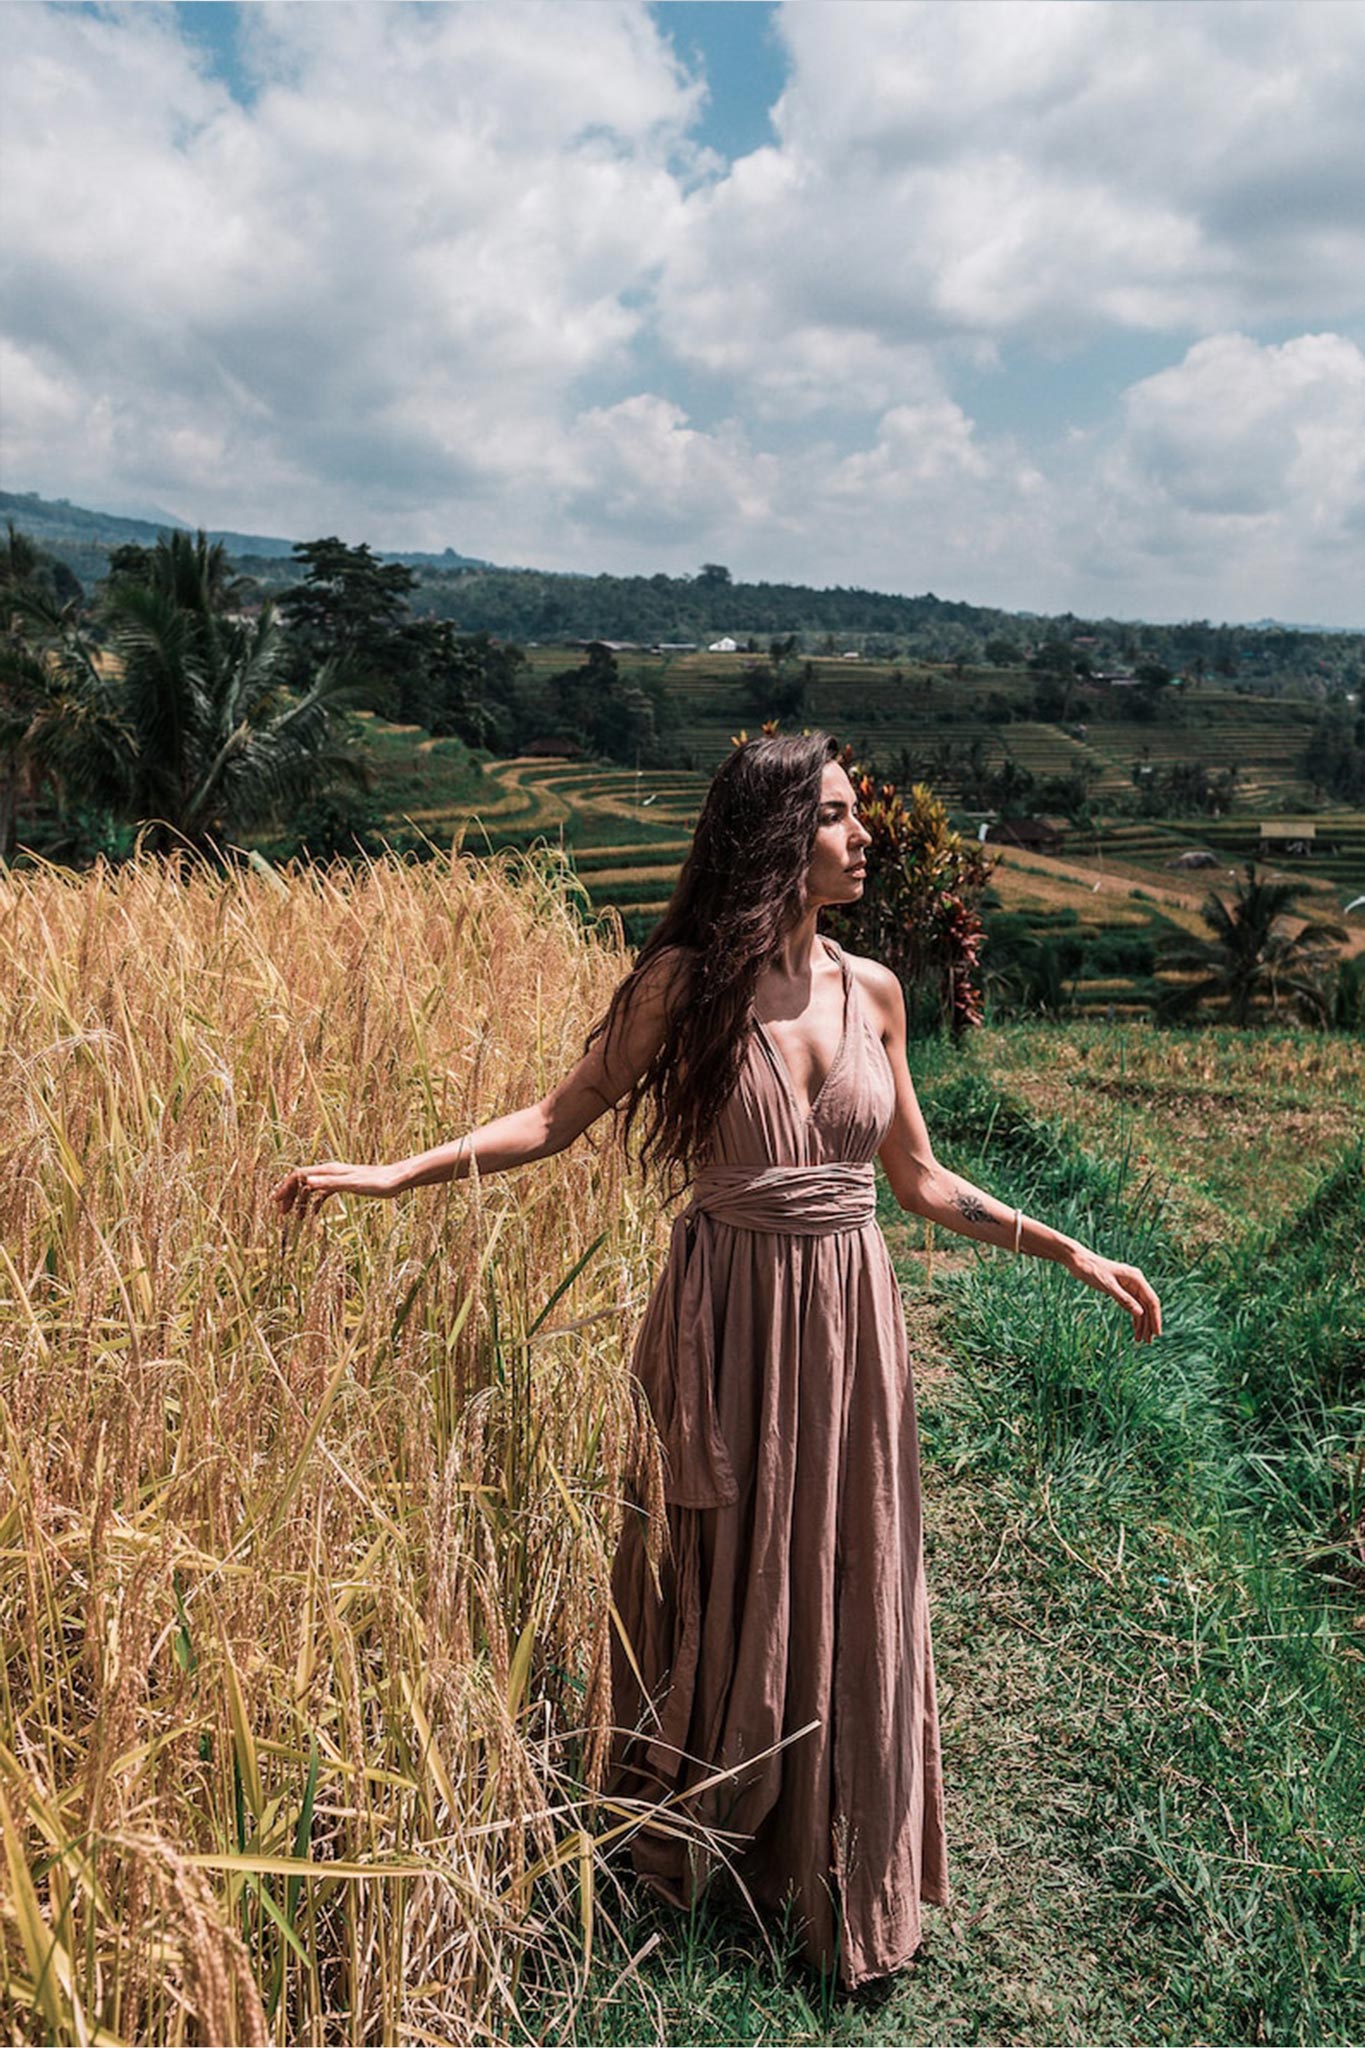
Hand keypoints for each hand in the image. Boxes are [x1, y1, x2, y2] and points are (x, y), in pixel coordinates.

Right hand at [270, 1160, 400, 1217]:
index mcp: (328, 1170)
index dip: (285, 1187)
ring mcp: (337, 1178)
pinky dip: (315, 1202)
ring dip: (300, 1201)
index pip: (298, 1175)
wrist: (396, 1180)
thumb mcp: (353, 1184)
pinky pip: (323, 1193)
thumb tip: (307, 1180)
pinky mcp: (344, 1185)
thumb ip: (331, 1182)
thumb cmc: (377, 1182)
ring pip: (311, 1188)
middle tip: (281, 1213)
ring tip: (294, 1217)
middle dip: (289, 1195)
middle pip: (301, 1181)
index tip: (276, 1202)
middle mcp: (330, 1172)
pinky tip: (314, 1214)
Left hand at [1064, 1246, 1162, 1343]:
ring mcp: (1129, 1286)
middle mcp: (1136, 1282)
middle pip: (1148, 1306)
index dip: (1156, 1318)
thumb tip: (1140, 1314)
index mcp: (1136, 1278)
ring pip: (1141, 1307)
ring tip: (1141, 1340)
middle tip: (1148, 1342)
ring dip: (1142, 1323)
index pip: (1152, 1301)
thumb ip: (1124, 1299)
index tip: (1157, 1333)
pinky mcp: (1121, 1289)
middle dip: (1149, 1323)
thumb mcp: (1107, 1286)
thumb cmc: (1092, 1270)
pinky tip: (1134, 1329)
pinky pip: (1132, 1305)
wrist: (1079, 1261)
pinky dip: (1134, 1317)